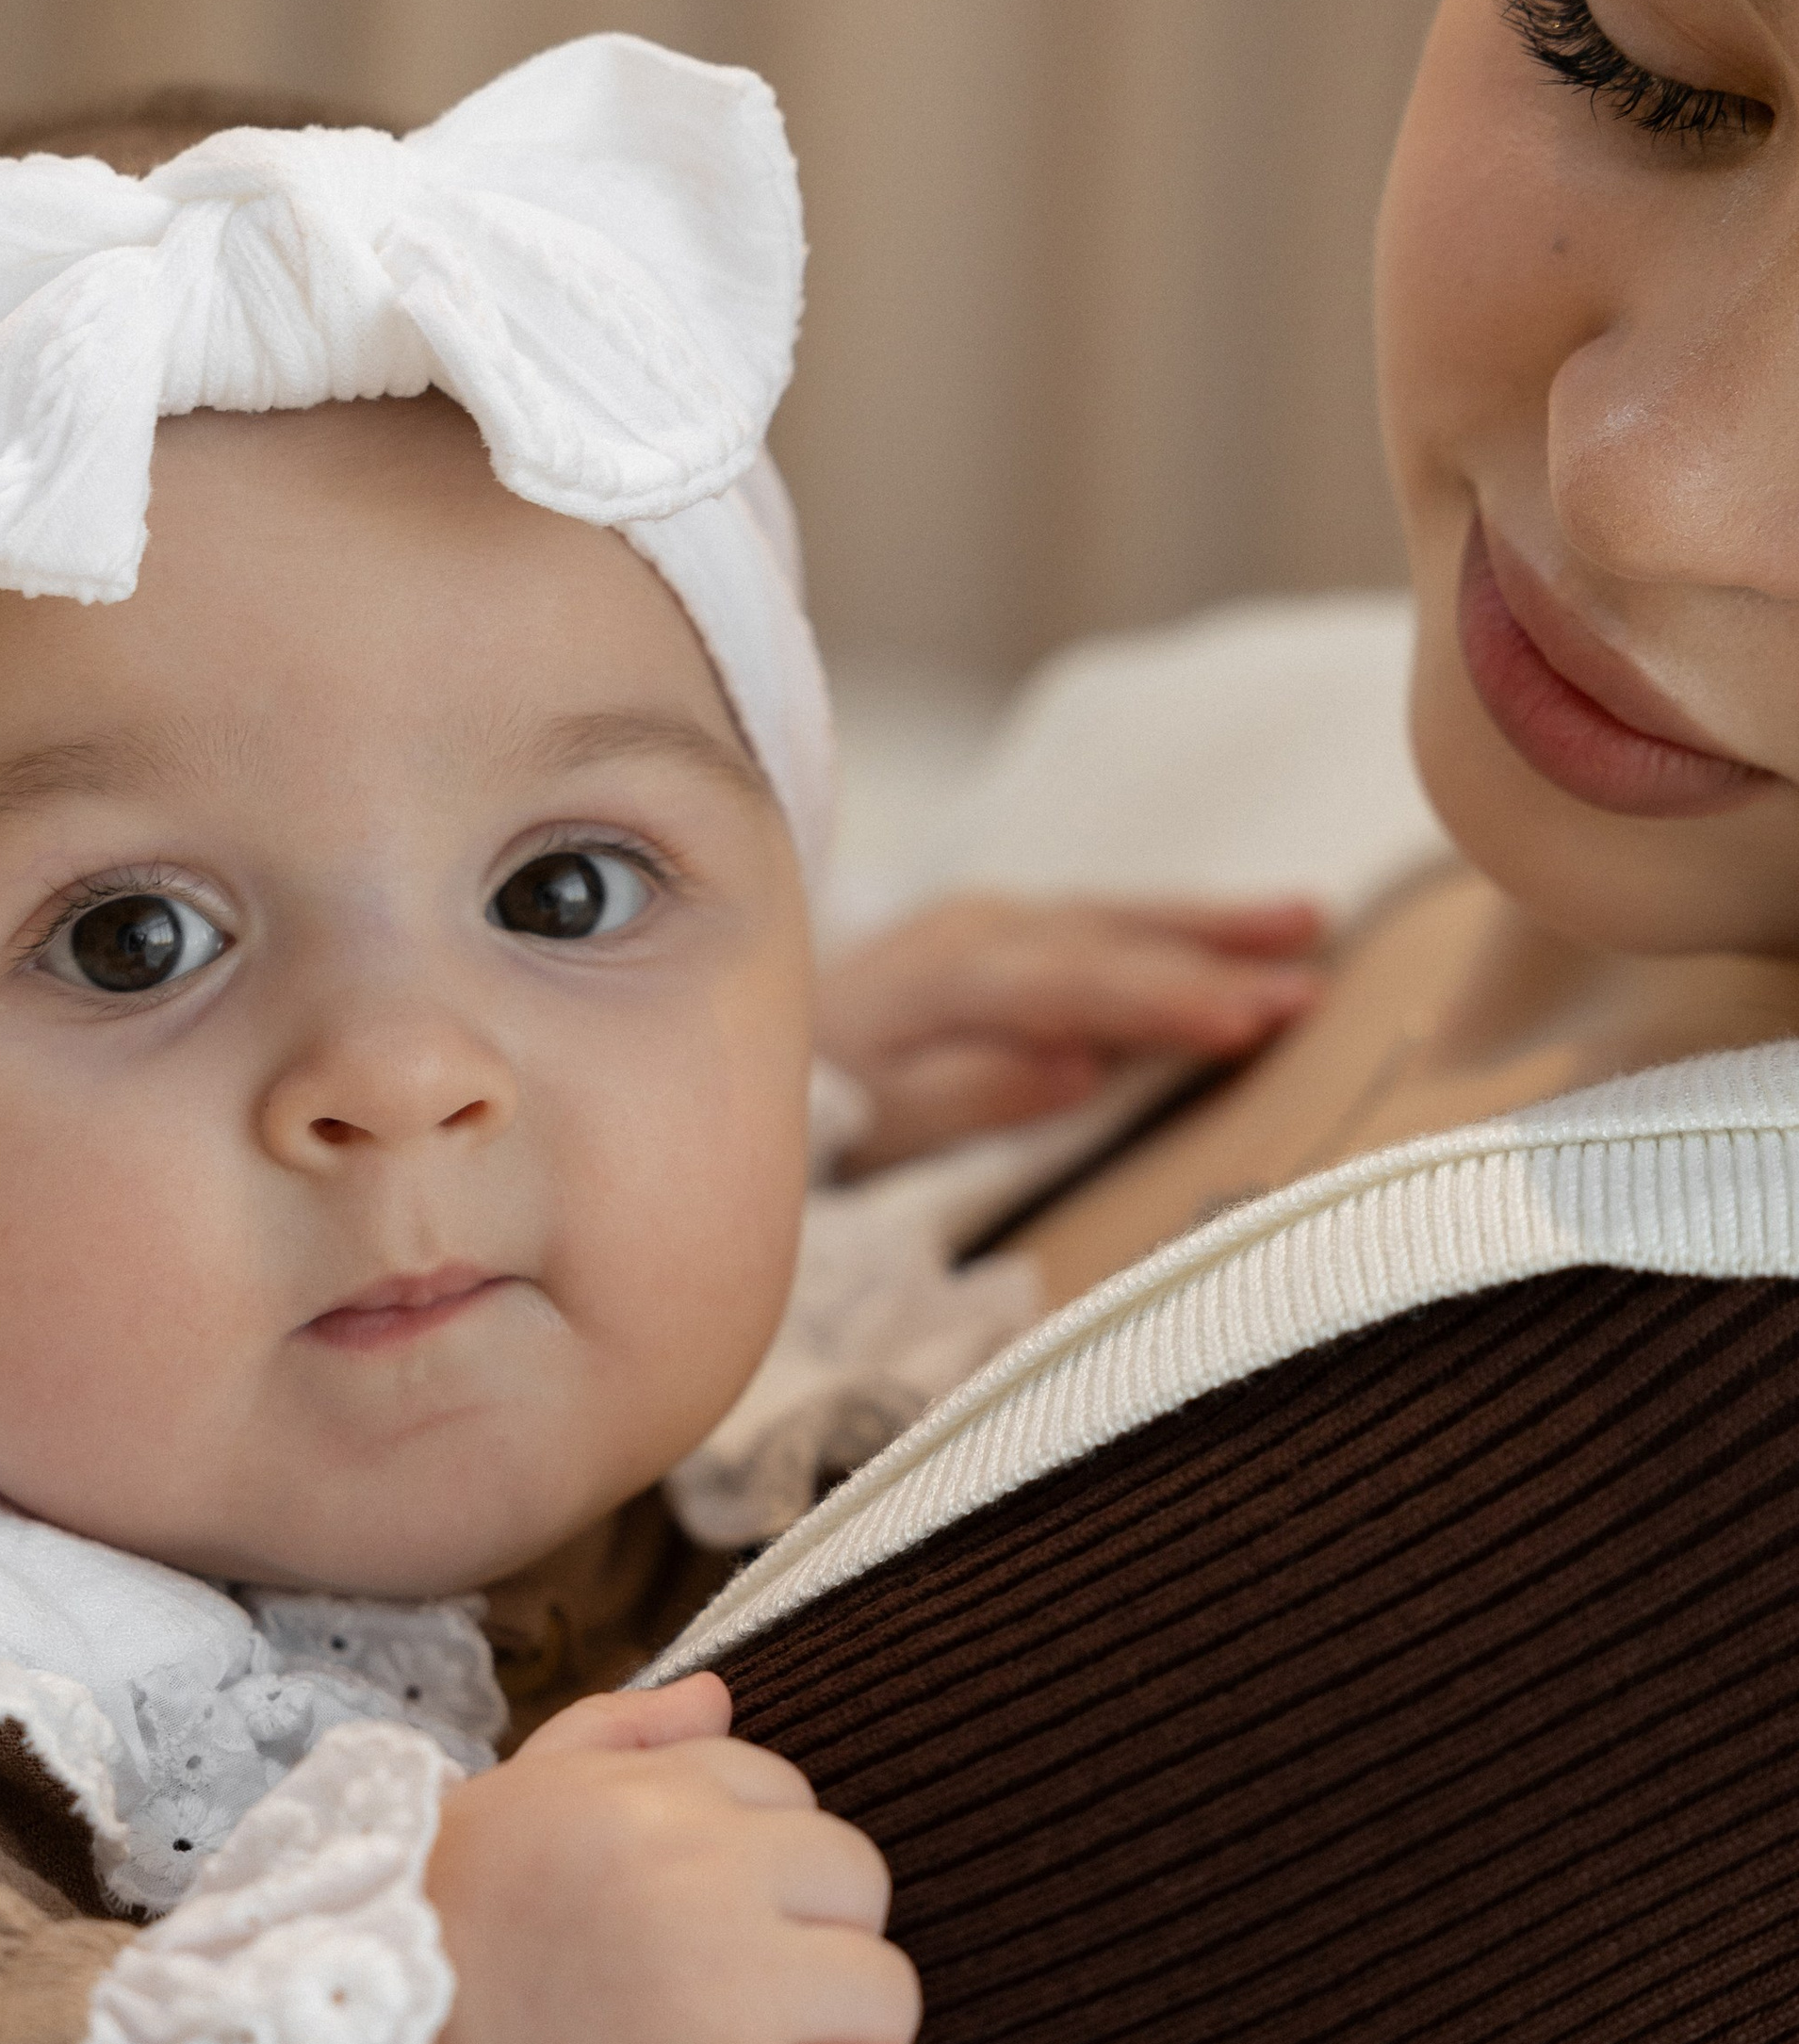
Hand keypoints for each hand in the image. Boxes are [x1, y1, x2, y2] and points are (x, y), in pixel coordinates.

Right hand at [395, 1673, 945, 2043]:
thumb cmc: (430, 1954)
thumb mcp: (502, 1807)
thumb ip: (614, 1735)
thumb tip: (720, 1695)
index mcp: (641, 1798)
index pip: (785, 1796)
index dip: (745, 1869)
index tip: (682, 1932)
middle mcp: (694, 1876)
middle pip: (857, 1884)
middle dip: (805, 1941)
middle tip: (718, 2009)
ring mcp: (728, 1999)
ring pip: (890, 1996)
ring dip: (840, 2041)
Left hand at [816, 889, 1324, 1168]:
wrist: (728, 1045)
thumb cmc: (812, 1109)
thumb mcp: (871, 1127)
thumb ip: (967, 1095)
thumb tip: (1078, 1066)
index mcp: (942, 981)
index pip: (1073, 984)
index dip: (1166, 1000)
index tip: (1253, 1019)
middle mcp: (966, 933)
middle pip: (1106, 938)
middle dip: (1215, 955)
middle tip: (1315, 976)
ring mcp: (977, 924)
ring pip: (1110, 916)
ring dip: (1207, 923)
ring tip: (1309, 922)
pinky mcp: (985, 932)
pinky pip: (1092, 920)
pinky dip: (1164, 925)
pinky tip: (1230, 930)